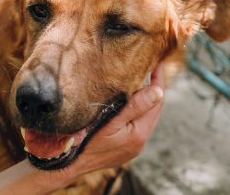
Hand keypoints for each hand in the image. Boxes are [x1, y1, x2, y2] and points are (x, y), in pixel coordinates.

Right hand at [69, 61, 164, 175]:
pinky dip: (138, 110)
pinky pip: (138, 124)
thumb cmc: (87, 142)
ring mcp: (134, 145)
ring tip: (142, 80)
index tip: (158, 63)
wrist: (70, 165)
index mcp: (140, 133)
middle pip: (155, 109)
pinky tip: (130, 102)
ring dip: (146, 99)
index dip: (159, 81)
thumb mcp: (111, 122)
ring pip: (147, 117)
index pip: (157, 101)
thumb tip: (159, 91)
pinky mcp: (127, 147)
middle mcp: (141, 141)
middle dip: (155, 88)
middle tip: (151, 68)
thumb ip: (135, 107)